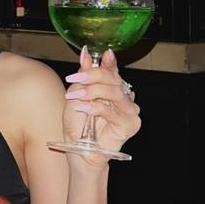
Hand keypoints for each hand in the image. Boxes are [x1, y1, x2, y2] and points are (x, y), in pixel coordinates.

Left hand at [62, 47, 140, 161]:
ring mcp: (129, 111)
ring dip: (92, 92)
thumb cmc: (77, 126)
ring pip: (115, 93)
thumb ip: (83, 76)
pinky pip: (114, 112)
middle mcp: (123, 98)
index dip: (108, 61)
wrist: (79, 151)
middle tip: (74, 79)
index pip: (113, 70)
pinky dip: (97, 108)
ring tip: (76, 96)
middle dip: (92, 76)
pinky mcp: (130, 124)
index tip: (101, 52)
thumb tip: (86, 54)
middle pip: (113, 79)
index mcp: (110, 89)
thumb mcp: (75, 95)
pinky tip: (83, 108)